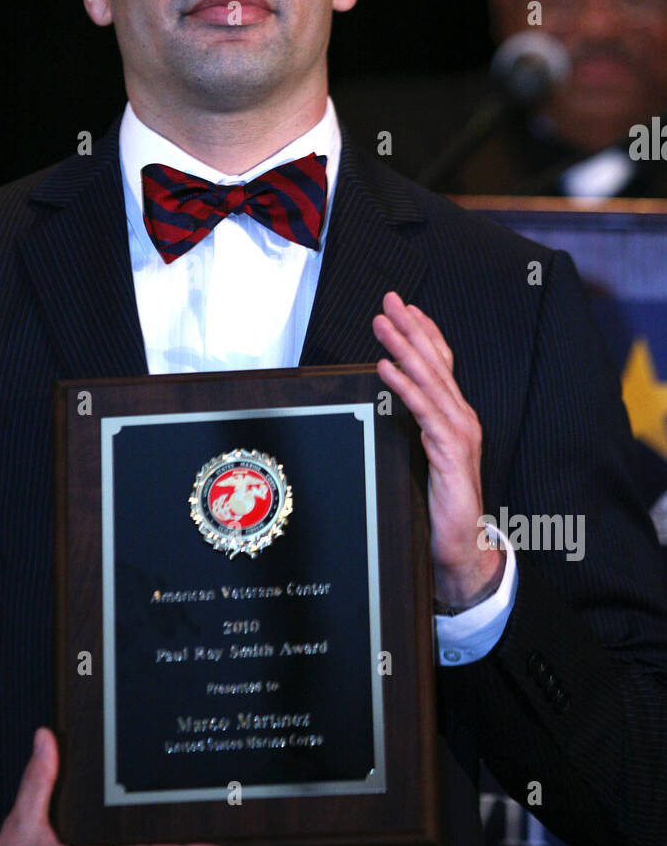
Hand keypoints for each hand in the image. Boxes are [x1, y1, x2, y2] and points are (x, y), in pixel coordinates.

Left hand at [372, 291, 502, 608]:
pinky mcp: (450, 454)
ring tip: (383, 324)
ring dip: (404, 348)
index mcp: (456, 417)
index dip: (424, 333)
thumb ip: (419, 428)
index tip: (406, 307)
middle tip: (390, 300)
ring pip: (429, 381)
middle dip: (412, 328)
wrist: (462, 545)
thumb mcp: (428, 456)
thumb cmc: (443, 503)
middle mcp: (461, 418)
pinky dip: (404, 387)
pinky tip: (387, 368)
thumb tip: (397, 401)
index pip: (441, 365)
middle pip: (435, 363)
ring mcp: (458, 434)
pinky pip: (424, 413)